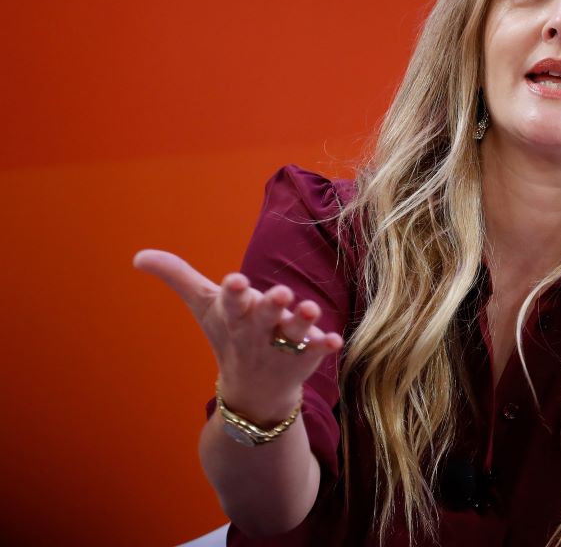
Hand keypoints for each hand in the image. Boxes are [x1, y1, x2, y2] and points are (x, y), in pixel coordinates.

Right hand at [133, 248, 342, 422]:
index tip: (236, 281)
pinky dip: (324, 345)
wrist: (252, 392)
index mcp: (233, 315)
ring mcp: (282, 345)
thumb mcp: (204, 305)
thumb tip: (138, 256)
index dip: (233, 293)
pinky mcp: (305, 356)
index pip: (230, 302)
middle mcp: (258, 330)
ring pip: (293, 332)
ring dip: (302, 321)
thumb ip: (177, 277)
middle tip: (280, 293)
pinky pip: (316, 350)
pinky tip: (334, 339)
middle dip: (270, 305)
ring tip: (310, 309)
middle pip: (264, 315)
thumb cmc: (228, 334)